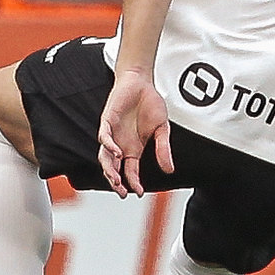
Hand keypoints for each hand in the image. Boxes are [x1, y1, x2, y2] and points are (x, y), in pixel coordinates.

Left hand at [97, 68, 172, 196]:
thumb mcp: (162, 129)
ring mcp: (113, 134)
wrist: (141, 82)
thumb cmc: (151, 104)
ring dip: (109, 169)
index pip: (131, 172)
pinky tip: (117, 153)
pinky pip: (104, 136)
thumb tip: (169, 170)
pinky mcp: (107, 121)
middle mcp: (121, 144)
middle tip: (122, 192)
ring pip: (105, 156)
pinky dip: (109, 146)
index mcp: (134, 149)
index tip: (139, 192)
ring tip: (116, 180)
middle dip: (116, 182)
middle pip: (114, 168)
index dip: (134, 183)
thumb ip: (163, 149)